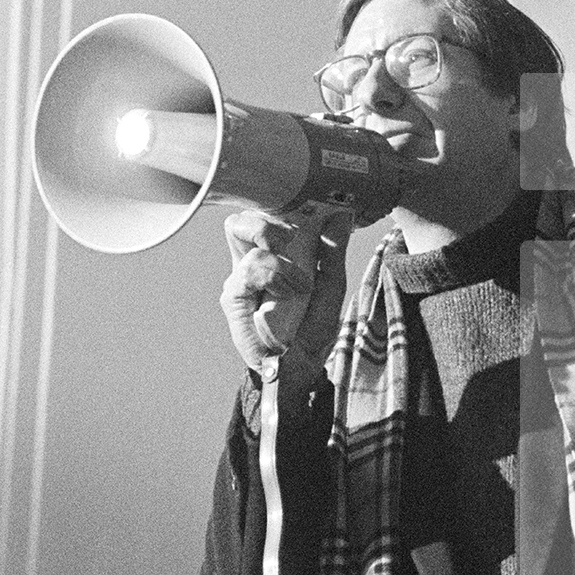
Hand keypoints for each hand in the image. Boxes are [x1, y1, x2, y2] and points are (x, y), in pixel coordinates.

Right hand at [220, 206, 351, 372]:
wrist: (300, 367)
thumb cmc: (310, 328)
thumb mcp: (331, 286)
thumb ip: (332, 251)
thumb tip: (340, 215)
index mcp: (272, 257)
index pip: (261, 217)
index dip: (278, 206)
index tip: (308, 210)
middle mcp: (250, 264)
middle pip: (240, 220)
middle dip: (268, 220)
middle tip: (294, 238)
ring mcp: (240, 279)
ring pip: (242, 234)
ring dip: (280, 255)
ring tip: (300, 283)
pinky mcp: (234, 298)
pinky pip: (248, 269)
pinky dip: (275, 276)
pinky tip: (290, 293)